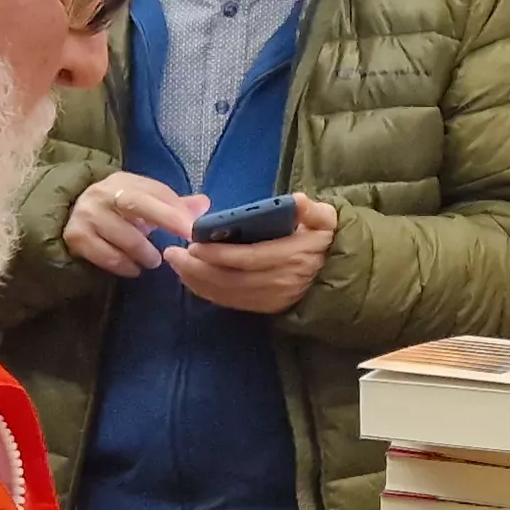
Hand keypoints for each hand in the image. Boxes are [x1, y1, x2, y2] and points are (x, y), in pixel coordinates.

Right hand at [64, 172, 193, 275]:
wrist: (70, 216)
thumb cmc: (118, 212)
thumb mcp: (144, 204)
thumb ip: (174, 206)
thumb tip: (204, 204)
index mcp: (125, 182)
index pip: (155, 191)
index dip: (176, 210)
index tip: (194, 229)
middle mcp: (104, 193)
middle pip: (138, 204)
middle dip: (166, 220)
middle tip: (185, 243)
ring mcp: (87, 214)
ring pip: (124, 236)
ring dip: (144, 253)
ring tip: (153, 261)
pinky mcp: (76, 236)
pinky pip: (106, 255)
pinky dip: (124, 265)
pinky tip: (133, 269)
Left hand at [168, 194, 338, 313]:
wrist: (336, 274)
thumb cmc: (325, 241)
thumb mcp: (326, 220)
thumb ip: (312, 211)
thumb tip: (297, 201)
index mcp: (293, 256)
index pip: (250, 258)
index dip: (220, 254)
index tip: (195, 243)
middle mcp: (280, 281)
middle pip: (232, 278)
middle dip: (198, 268)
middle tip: (173, 253)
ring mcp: (272, 298)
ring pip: (227, 293)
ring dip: (197, 280)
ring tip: (175, 263)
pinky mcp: (265, 308)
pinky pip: (231, 302)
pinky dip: (207, 292)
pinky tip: (191, 279)